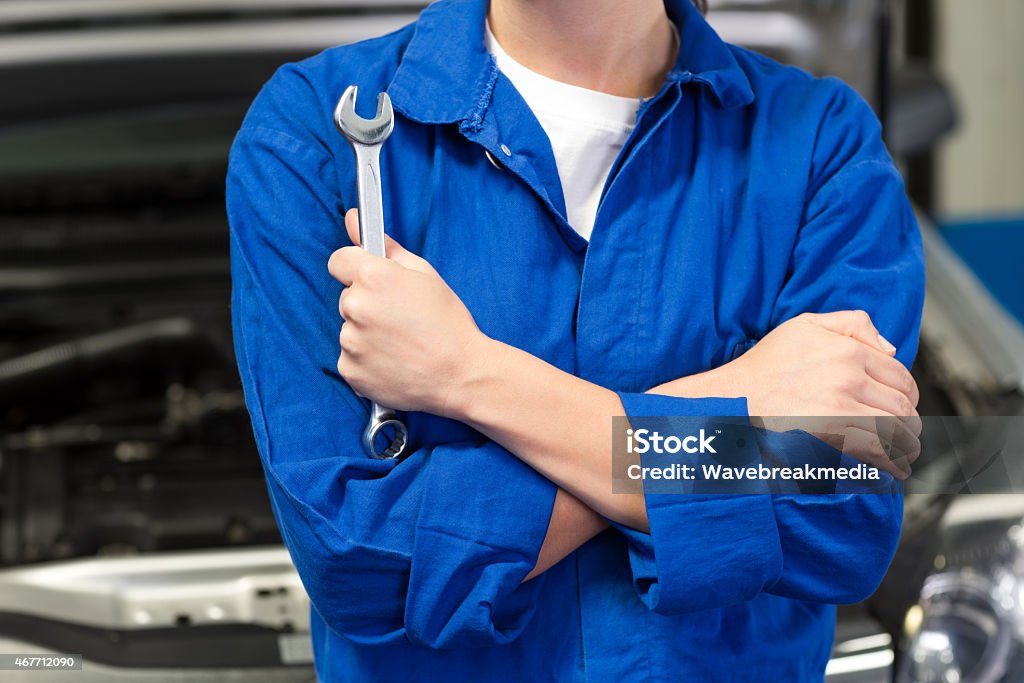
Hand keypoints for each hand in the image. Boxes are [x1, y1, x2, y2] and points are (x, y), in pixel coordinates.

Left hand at [327, 209, 486, 416]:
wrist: (461, 375)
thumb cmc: (448, 322)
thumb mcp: (424, 275)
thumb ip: (385, 246)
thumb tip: (353, 219)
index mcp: (373, 277)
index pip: (338, 260)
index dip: (356, 268)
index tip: (372, 281)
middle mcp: (356, 307)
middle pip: (346, 297)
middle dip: (367, 303)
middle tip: (400, 318)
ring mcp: (350, 341)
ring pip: (349, 328)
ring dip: (366, 333)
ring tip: (400, 343)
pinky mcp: (349, 370)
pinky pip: (350, 357)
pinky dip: (366, 360)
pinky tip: (393, 360)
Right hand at [651, 311, 921, 477]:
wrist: (732, 400)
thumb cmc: (763, 367)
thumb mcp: (803, 326)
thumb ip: (851, 324)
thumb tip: (890, 348)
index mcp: (847, 350)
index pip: (901, 375)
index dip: (909, 394)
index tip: (905, 406)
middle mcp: (848, 378)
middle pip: (903, 405)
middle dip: (911, 423)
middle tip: (908, 434)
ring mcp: (840, 409)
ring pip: (895, 430)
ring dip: (906, 445)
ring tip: (904, 452)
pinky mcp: (831, 437)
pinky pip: (876, 452)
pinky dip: (891, 463)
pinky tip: (891, 468)